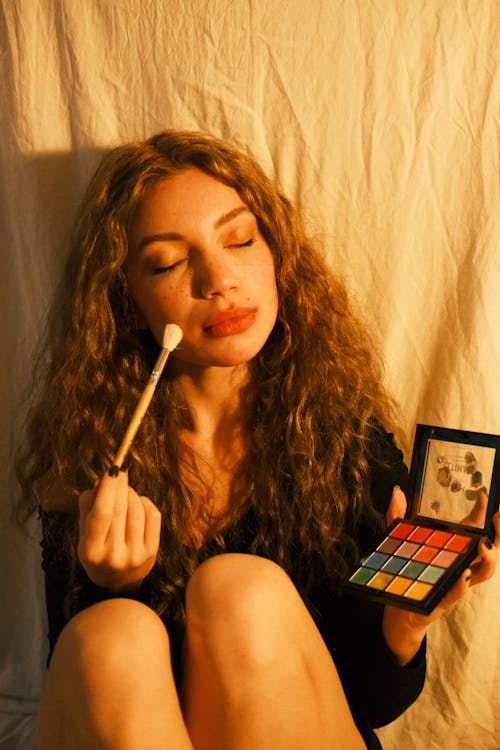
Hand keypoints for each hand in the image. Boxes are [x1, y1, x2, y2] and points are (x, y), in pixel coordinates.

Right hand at [77, 469, 161, 593]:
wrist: (118, 584)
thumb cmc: (98, 551)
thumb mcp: (84, 534)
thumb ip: (88, 506)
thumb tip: (101, 480)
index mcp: (91, 552)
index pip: (101, 514)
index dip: (107, 488)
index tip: (111, 470)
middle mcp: (114, 556)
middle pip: (120, 509)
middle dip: (120, 485)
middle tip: (120, 472)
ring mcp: (135, 556)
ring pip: (137, 510)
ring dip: (131, 493)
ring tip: (125, 491)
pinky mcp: (152, 553)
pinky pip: (153, 516)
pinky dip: (145, 503)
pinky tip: (138, 503)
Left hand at [383, 486, 499, 664]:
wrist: (399, 607)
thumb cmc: (409, 571)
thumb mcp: (400, 539)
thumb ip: (398, 516)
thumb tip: (397, 492)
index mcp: (457, 546)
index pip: (478, 526)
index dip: (485, 511)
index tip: (484, 493)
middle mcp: (463, 563)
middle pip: (492, 548)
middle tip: (498, 516)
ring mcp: (457, 581)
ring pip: (484, 571)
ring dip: (488, 558)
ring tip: (483, 545)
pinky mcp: (445, 599)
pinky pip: (458, 592)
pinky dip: (462, 585)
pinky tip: (463, 576)